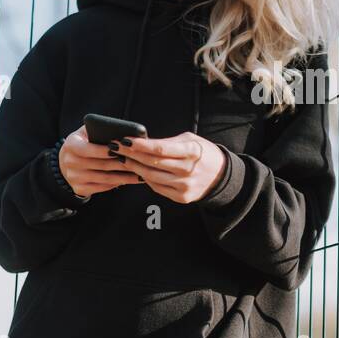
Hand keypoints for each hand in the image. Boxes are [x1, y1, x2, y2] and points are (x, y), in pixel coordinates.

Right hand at [58, 126, 143, 198]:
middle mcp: (69, 163)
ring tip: (140, 173)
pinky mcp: (80, 189)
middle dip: (122, 163)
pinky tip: (129, 180)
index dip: (106, 150)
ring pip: (105, 178)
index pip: (89, 149)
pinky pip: (103, 187)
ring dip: (124, 176)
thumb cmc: (83, 143)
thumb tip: (122, 130)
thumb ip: (99, 129)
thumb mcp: (86, 132)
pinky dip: (118, 184)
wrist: (66, 162)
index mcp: (70, 146)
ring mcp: (74, 178)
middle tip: (139, 162)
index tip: (123, 148)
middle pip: (101, 165)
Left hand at [108, 132, 227, 203]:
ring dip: (135, 167)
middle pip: (153, 163)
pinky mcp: (182, 197)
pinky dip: (146, 179)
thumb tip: (141, 142)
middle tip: (117, 148)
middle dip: (132, 154)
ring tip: (124, 159)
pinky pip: (157, 187)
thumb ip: (167, 142)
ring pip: (151, 177)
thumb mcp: (189, 140)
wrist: (221, 175)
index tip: (125, 140)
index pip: (160, 149)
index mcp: (192, 152)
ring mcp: (185, 186)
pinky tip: (138, 171)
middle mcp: (188, 170)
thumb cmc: (202, 153)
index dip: (140, 145)